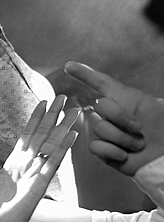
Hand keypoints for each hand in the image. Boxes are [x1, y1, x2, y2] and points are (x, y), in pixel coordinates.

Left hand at [0, 95, 79, 221]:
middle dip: (52, 117)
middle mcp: (28, 165)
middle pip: (42, 136)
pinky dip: (61, 149)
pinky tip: (71, 136)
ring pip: (51, 146)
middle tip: (63, 98)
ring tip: (74, 111)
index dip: (35, 119)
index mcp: (15, 162)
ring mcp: (35, 173)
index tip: (44, 102)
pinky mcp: (39, 184)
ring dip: (62, 128)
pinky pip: (52, 164)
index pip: (27, 135)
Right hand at [64, 61, 163, 175]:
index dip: (84, 74)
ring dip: (123, 138)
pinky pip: (96, 146)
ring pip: (100, 128)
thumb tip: (106, 97)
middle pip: (101, 105)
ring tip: (137, 145)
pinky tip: (124, 155)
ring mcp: (107, 133)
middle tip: (139, 128)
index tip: (69, 66)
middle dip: (121, 116)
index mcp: (125, 100)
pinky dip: (112, 152)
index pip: (101, 83)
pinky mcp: (103, 151)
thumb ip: (130, 97)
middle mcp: (113, 115)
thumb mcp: (153, 106)